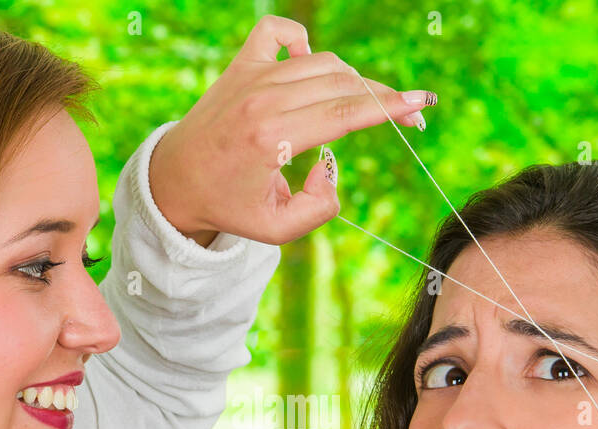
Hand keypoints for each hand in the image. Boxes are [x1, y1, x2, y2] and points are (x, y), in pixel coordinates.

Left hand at [149, 15, 436, 246]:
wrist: (176, 180)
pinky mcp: (241, 64)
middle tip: (408, 114)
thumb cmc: (229, 205)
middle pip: (342, 84)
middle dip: (383, 97)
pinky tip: (311, 64)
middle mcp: (262, 98)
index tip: (420, 106)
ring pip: (322, 62)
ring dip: (352, 81)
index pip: (343, 113)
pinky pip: (279, 31)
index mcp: (271, 137)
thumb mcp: (276, 229)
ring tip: (364, 107)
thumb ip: (319, 208)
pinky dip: (303, 40)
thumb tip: (332, 168)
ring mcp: (250, 74)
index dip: (389, 108)